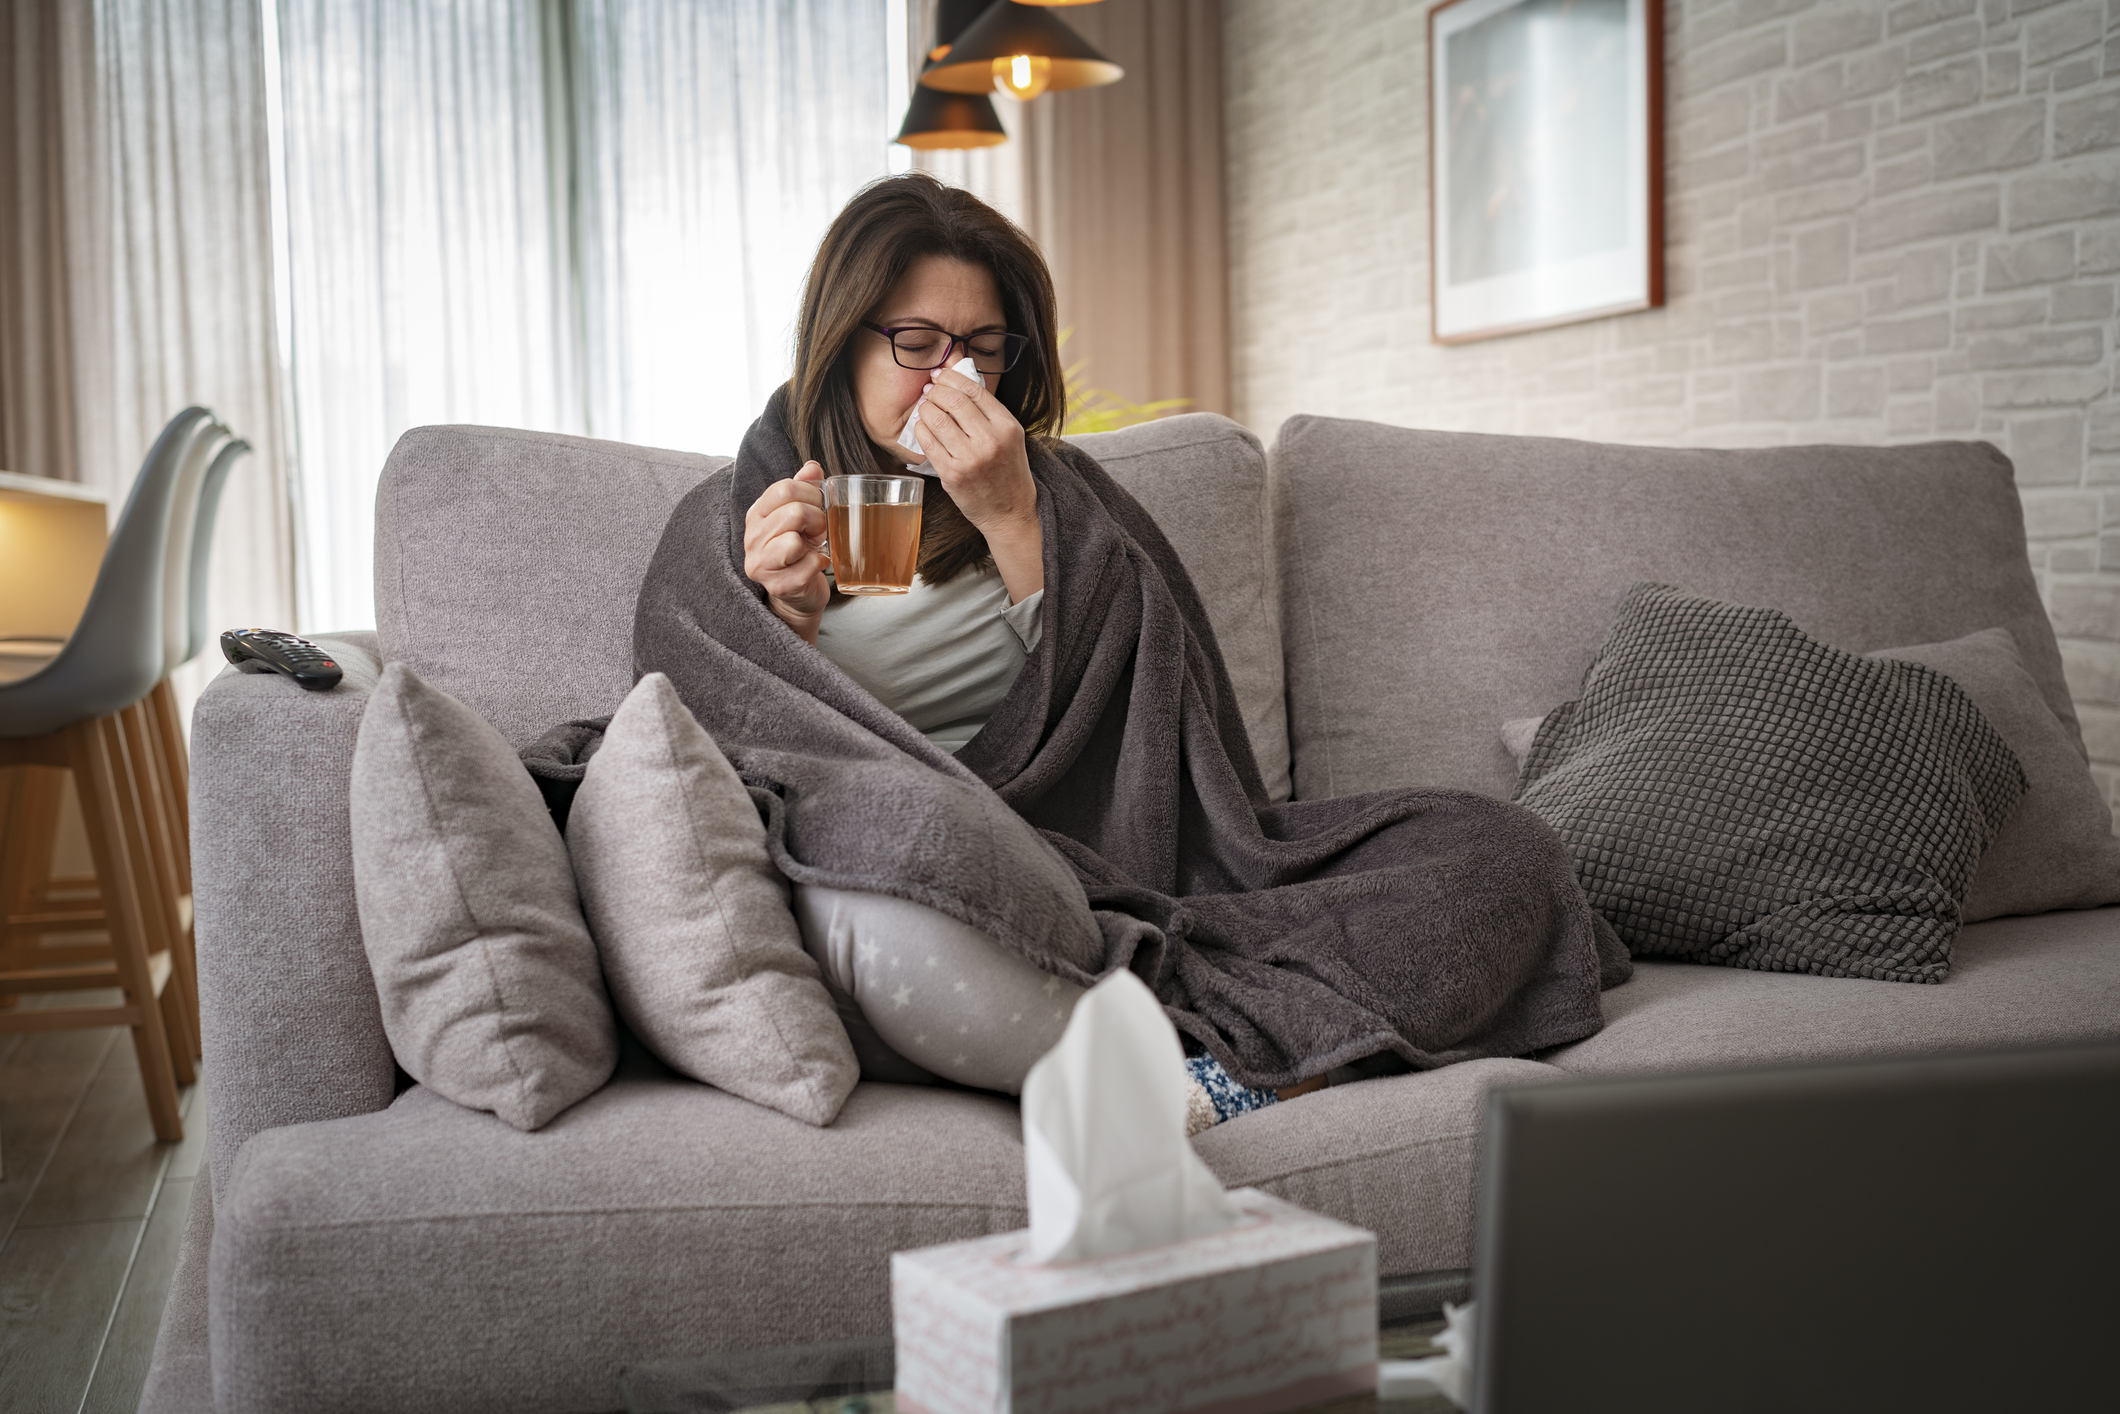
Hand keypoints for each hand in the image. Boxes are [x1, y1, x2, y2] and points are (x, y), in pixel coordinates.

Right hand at [743, 460, 830, 642]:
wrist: (798, 593)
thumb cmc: (799, 550)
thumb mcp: (799, 514)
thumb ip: (803, 487)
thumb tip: (812, 466)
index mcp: (757, 513)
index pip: (783, 488)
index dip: (810, 493)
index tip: (818, 504)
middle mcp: (752, 538)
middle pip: (793, 512)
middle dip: (817, 518)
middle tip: (820, 529)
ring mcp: (761, 564)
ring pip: (793, 541)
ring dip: (815, 542)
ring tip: (815, 546)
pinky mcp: (777, 586)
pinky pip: (807, 566)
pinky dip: (820, 564)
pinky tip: (816, 565)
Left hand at [912, 366, 1043, 600]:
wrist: (1011, 512)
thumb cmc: (1008, 472)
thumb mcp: (1010, 438)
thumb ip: (989, 412)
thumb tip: (958, 382)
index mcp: (1007, 427)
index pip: (974, 390)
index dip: (951, 377)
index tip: (941, 375)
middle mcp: (990, 441)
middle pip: (953, 401)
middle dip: (935, 390)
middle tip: (929, 390)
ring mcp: (969, 459)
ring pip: (937, 419)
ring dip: (925, 408)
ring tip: (925, 407)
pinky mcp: (952, 475)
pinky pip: (928, 442)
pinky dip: (921, 429)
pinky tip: (922, 427)